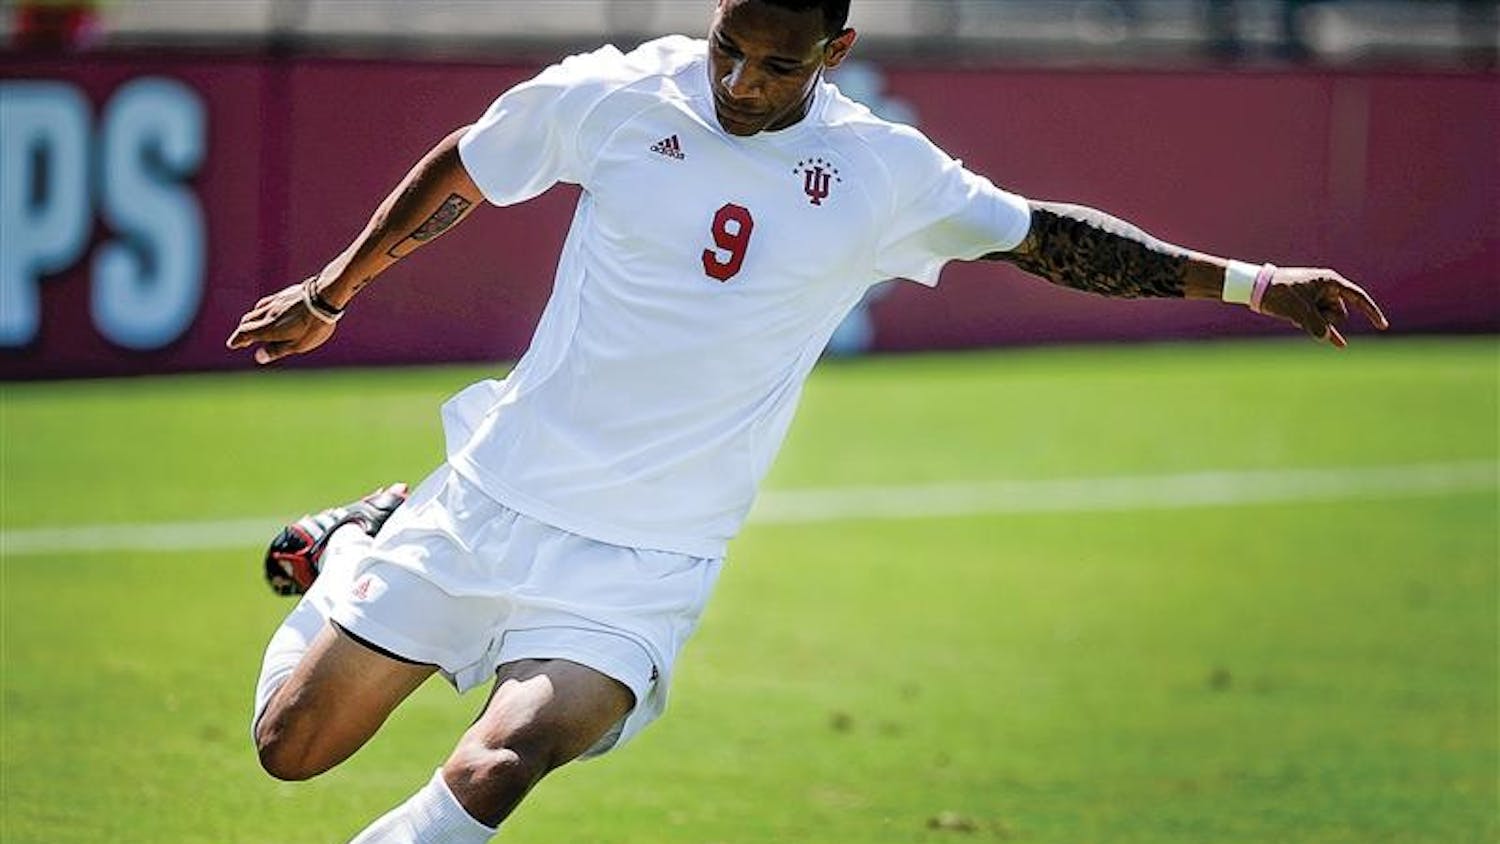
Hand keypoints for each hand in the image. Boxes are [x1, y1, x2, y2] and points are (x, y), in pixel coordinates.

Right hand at [225, 279, 337, 363]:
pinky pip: (267, 302)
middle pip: (248, 321)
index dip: (238, 340)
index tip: (232, 344)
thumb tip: (259, 357)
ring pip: (257, 311)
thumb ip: (277, 350)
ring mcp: (276, 302)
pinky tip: (267, 310)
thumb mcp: (297, 345)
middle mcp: (268, 313)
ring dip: (251, 320)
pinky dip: (261, 310)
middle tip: (242, 340)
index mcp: (269, 328)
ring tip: (252, 326)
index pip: (245, 333)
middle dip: (243, 331)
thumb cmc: (313, 325)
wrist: (325, 296)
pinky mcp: (286, 294)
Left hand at [1257, 267, 1388, 347]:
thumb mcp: (1299, 309)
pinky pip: (1323, 324)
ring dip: (1314, 322)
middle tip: (1302, 310)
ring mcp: (1318, 300)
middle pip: (1340, 314)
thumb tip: (1326, 337)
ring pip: (1328, 320)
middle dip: (1325, 319)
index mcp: (1330, 282)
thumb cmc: (1280, 292)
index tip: (1382, 326)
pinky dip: (1329, 333)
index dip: (1371, 312)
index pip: (1358, 298)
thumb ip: (1316, 325)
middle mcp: (1327, 289)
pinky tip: (1340, 345)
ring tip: (1294, 312)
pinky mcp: (1309, 309)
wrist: (1257, 288)